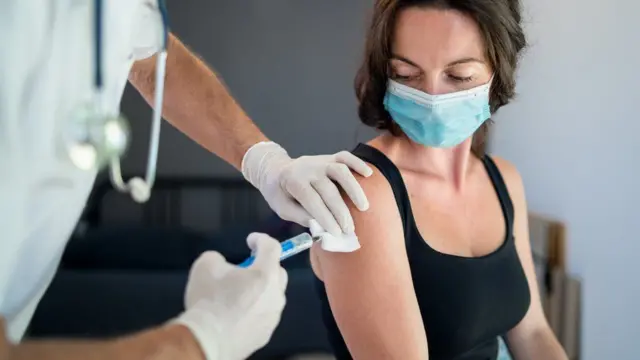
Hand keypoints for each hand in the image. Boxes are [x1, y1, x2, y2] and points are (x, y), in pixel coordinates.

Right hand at [174, 233, 287, 359]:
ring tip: (240, 294)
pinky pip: (265, 314)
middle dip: (264, 266)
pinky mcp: (266, 334)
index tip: (250, 240)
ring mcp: (273, 316)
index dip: (261, 239)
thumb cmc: (208, 300)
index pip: (272, 247)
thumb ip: (219, 258)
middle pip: (278, 272)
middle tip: (245, 269)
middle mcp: (276, 294)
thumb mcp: (206, 265)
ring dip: (261, 290)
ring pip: (273, 296)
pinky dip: (256, 309)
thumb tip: (224, 265)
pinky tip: (238, 314)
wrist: (207, 340)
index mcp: (265, 274)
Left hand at [241, 142, 372, 235]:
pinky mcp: (329, 157)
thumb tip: (321, 227)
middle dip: (340, 211)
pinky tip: (368, 174)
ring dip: (354, 189)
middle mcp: (307, 168)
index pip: (312, 200)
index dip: (325, 217)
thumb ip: (300, 216)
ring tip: (363, 207)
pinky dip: (357, 163)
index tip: (336, 233)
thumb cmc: (280, 193)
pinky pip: (345, 157)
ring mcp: (319, 161)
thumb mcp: (282, 208)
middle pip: (328, 189)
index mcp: (292, 181)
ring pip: (340, 170)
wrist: (276, 169)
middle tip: (349, 229)